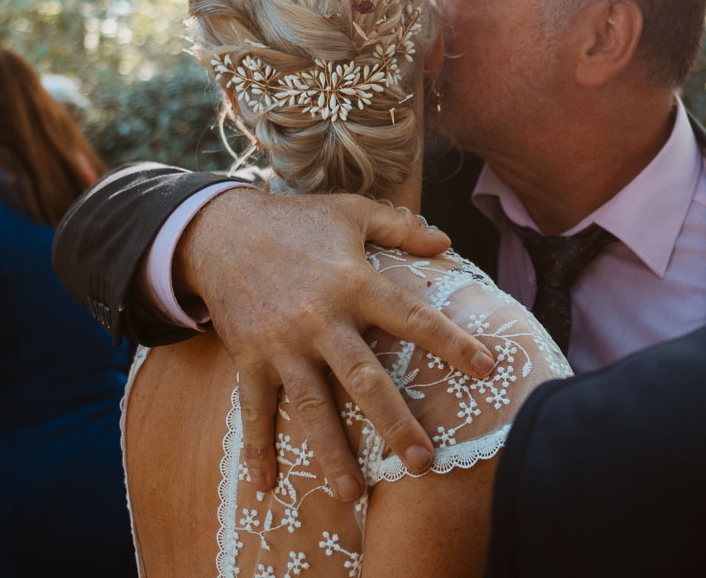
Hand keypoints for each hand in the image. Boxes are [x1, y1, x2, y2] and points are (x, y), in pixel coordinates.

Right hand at [180, 190, 496, 501]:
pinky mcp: (249, 358)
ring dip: (332, 452)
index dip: (451, 341)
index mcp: (354, 281)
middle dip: (395, 423)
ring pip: (312, 406)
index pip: (411, 316)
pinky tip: (266, 485)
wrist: (220, 230)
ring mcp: (282, 344)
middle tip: (425, 463)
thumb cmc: (296, 221)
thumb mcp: (350, 212)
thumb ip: (400, 228)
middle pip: (364, 379)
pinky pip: (253, 410)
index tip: (486, 367)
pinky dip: (257, 449)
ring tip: (352, 494)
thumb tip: (446, 242)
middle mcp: (321, 318)